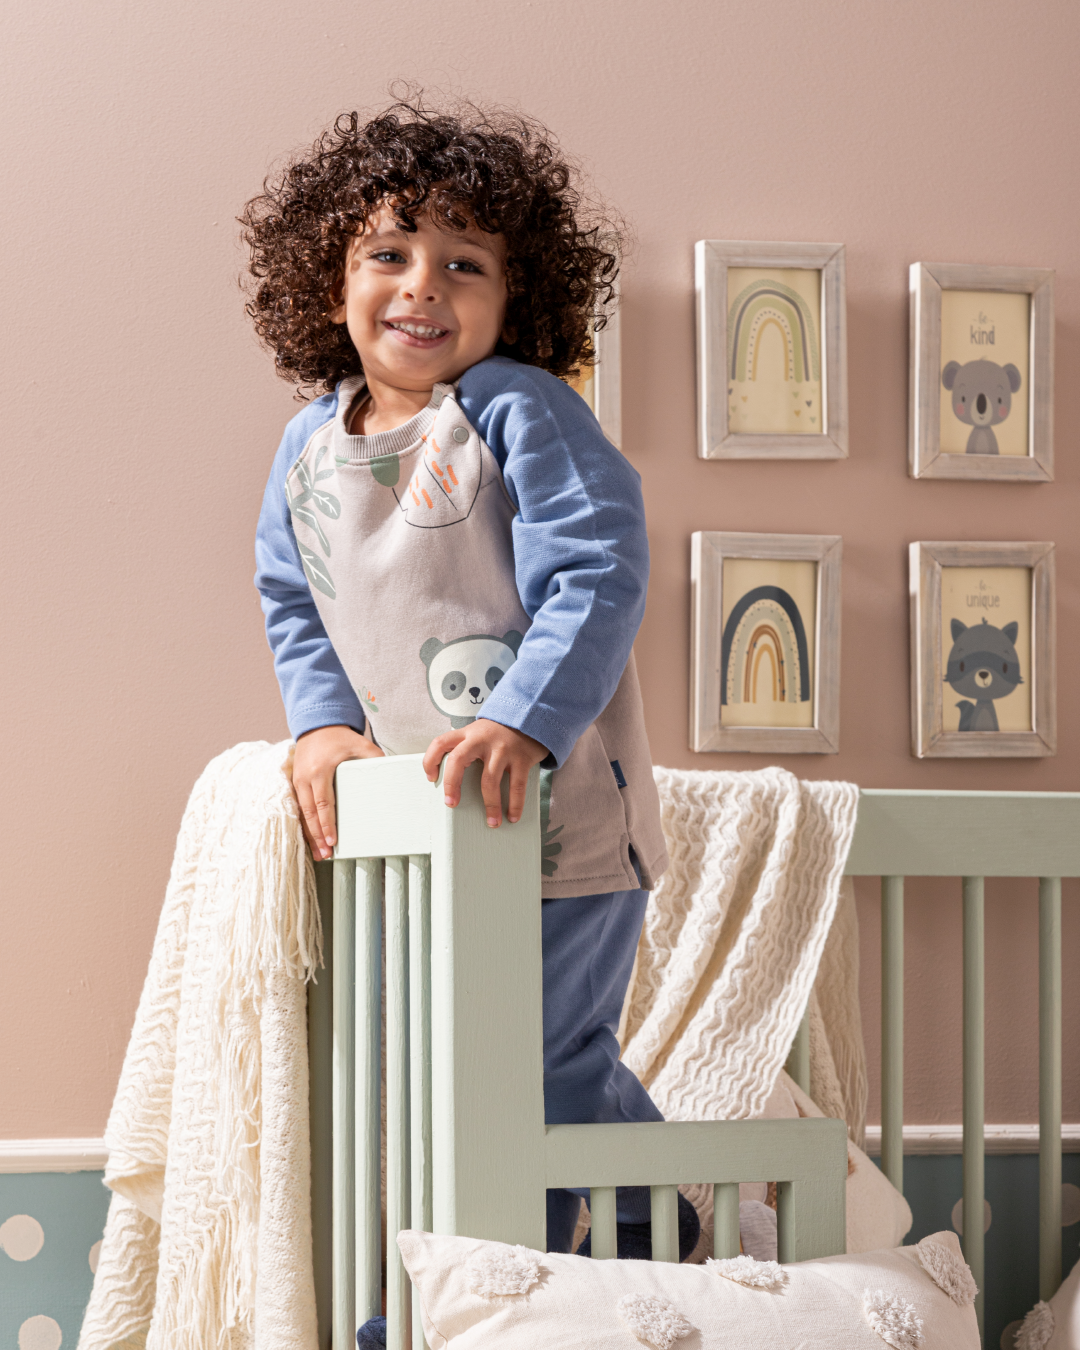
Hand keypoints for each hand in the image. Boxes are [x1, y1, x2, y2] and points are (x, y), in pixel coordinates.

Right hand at [292, 724, 383, 859]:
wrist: (316, 725)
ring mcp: (297, 781)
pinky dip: (303, 824)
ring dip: (309, 835)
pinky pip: (297, 808)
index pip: (323, 803)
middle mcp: (305, 778)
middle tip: (325, 855)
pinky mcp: (294, 783)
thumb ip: (374, 757)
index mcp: (320, 771)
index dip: (327, 823)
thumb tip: (390, 772)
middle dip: (317, 836)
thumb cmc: (339, 737)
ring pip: (301, 814)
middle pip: (310, 813)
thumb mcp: (360, 743)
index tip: (332, 840)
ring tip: (318, 854)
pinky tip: (310, 838)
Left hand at [423, 720, 547, 827]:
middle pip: (458, 760)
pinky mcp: (521, 758)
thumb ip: (465, 748)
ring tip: (492, 822)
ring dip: (490, 805)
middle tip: (451, 803)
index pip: (440, 743)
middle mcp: (481, 739)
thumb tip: (454, 781)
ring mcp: (502, 749)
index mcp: (467, 734)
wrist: (530, 716)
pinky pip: (516, 785)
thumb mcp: (478, 733)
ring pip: (489, 780)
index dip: (430, 761)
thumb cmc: (499, 732)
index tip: (431, 779)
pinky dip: (515, 804)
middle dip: (452, 784)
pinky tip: (512, 816)